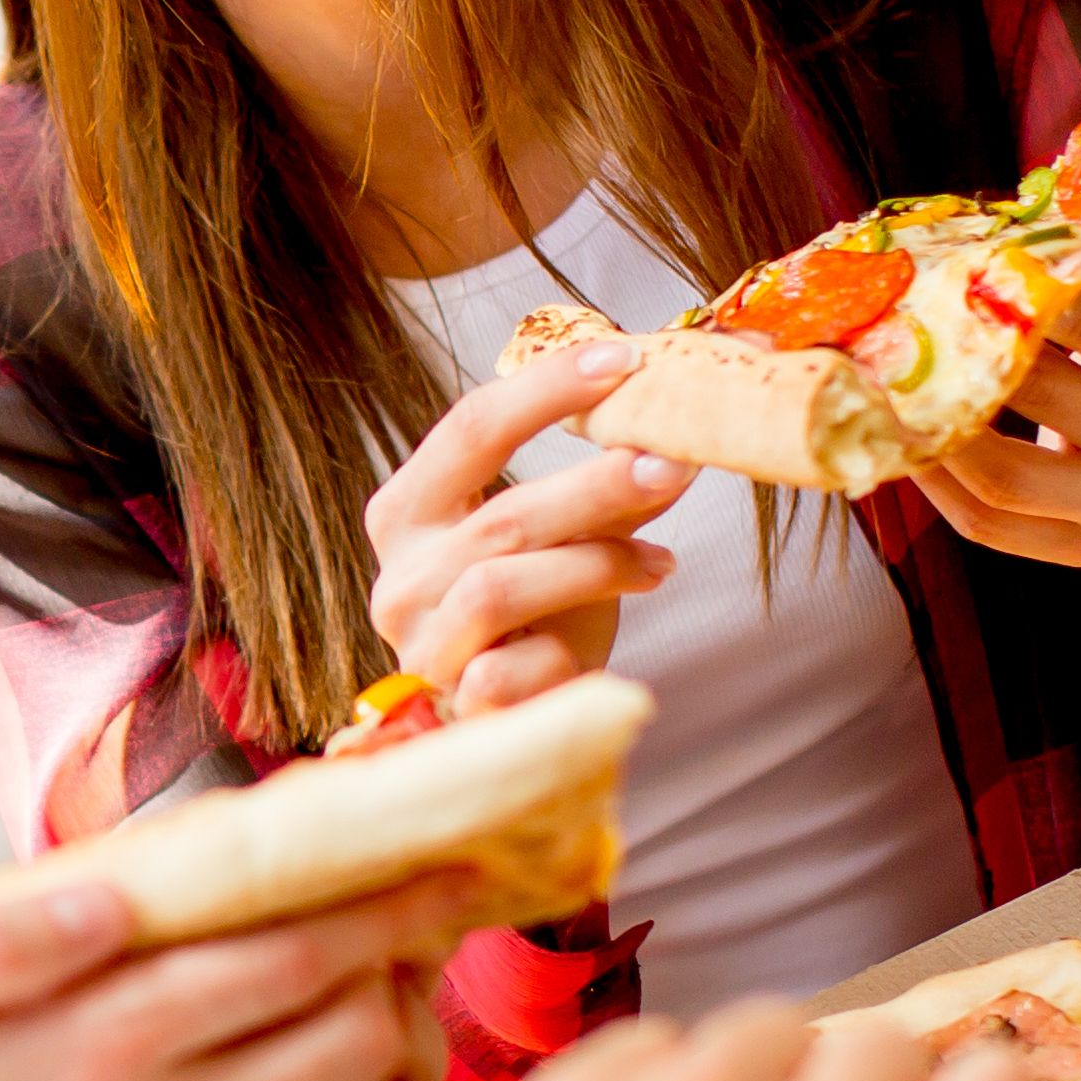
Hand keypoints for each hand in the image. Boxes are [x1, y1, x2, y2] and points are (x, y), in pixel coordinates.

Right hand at [366, 329, 689, 709]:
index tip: (625, 359)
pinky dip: (566, 653)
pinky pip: (512, 670)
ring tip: (657, 564)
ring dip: (593, 566)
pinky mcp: (448, 705)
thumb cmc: (531, 618)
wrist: (507, 720)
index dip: (547, 389)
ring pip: (499, 588)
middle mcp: (399, 576)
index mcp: (408, 513)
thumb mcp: (562, 540)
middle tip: (671, 465)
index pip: (470, 429)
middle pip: (500, 515)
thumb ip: (602, 489)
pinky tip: (595, 649)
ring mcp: (420, 645)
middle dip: (594, 486)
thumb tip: (681, 422)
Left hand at [909, 244, 1080, 569]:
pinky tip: (903, 442)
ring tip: (884, 386)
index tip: (948, 268)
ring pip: (1007, 478)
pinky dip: (935, 487)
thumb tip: (1002, 220)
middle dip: (962, 354)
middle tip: (893, 322)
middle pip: (1043, 396)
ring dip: (932, 429)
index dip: (1017, 292)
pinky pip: (989, 525)